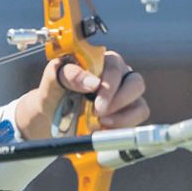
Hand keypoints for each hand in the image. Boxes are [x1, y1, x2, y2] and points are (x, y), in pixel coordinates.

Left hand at [16, 50, 149, 139]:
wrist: (51, 119)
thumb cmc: (53, 96)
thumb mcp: (52, 83)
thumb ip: (68, 75)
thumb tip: (92, 81)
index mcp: (100, 61)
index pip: (114, 65)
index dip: (108, 84)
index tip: (94, 98)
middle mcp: (117, 75)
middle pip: (135, 82)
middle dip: (116, 100)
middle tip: (98, 113)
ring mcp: (125, 95)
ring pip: (139, 102)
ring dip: (122, 116)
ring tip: (99, 124)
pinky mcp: (129, 113)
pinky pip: (138, 117)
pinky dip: (123, 125)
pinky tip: (104, 129)